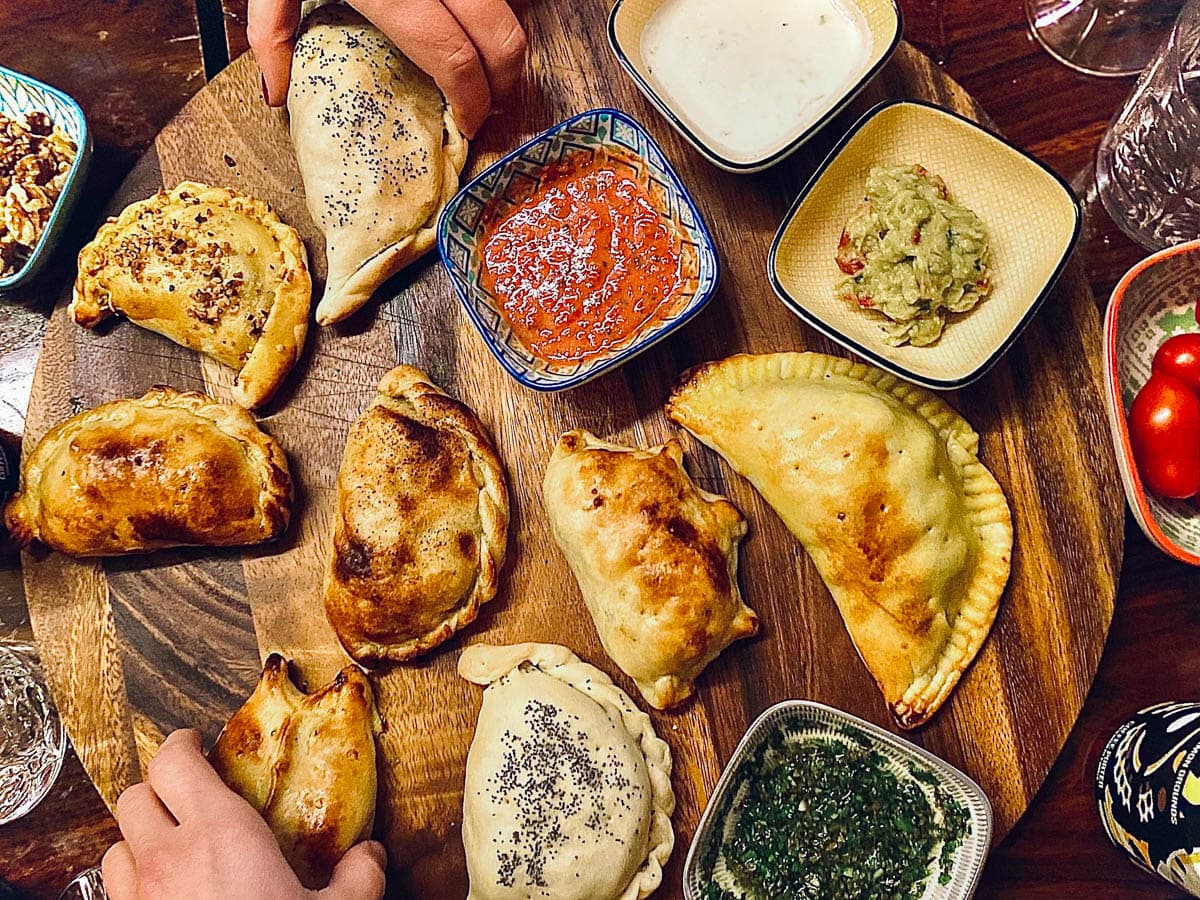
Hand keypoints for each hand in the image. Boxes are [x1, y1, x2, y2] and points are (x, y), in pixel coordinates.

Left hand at [101, 729, 385, 899]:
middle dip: (157, 789)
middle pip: (135, 797)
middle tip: (185, 793)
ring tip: (169, 846)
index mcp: (219, 832)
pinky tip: (164, 896)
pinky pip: (113, 895)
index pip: (174, 763)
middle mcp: (167, 858)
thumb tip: (371, 857)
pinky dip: (131, 886)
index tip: (196, 745)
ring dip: (137, 839)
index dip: (181, 745)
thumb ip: (357, 879)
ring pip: (115, 846)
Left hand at [248, 0, 526, 136]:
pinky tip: (485, 15)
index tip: (468, 121)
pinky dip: (508, 1)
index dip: (472, 100)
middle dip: (506, 80)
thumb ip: (273, 32)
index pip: (454, 59)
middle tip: (492, 101)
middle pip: (502, 36)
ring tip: (491, 60)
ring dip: (509, 37)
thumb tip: (275, 92)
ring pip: (515, 3)